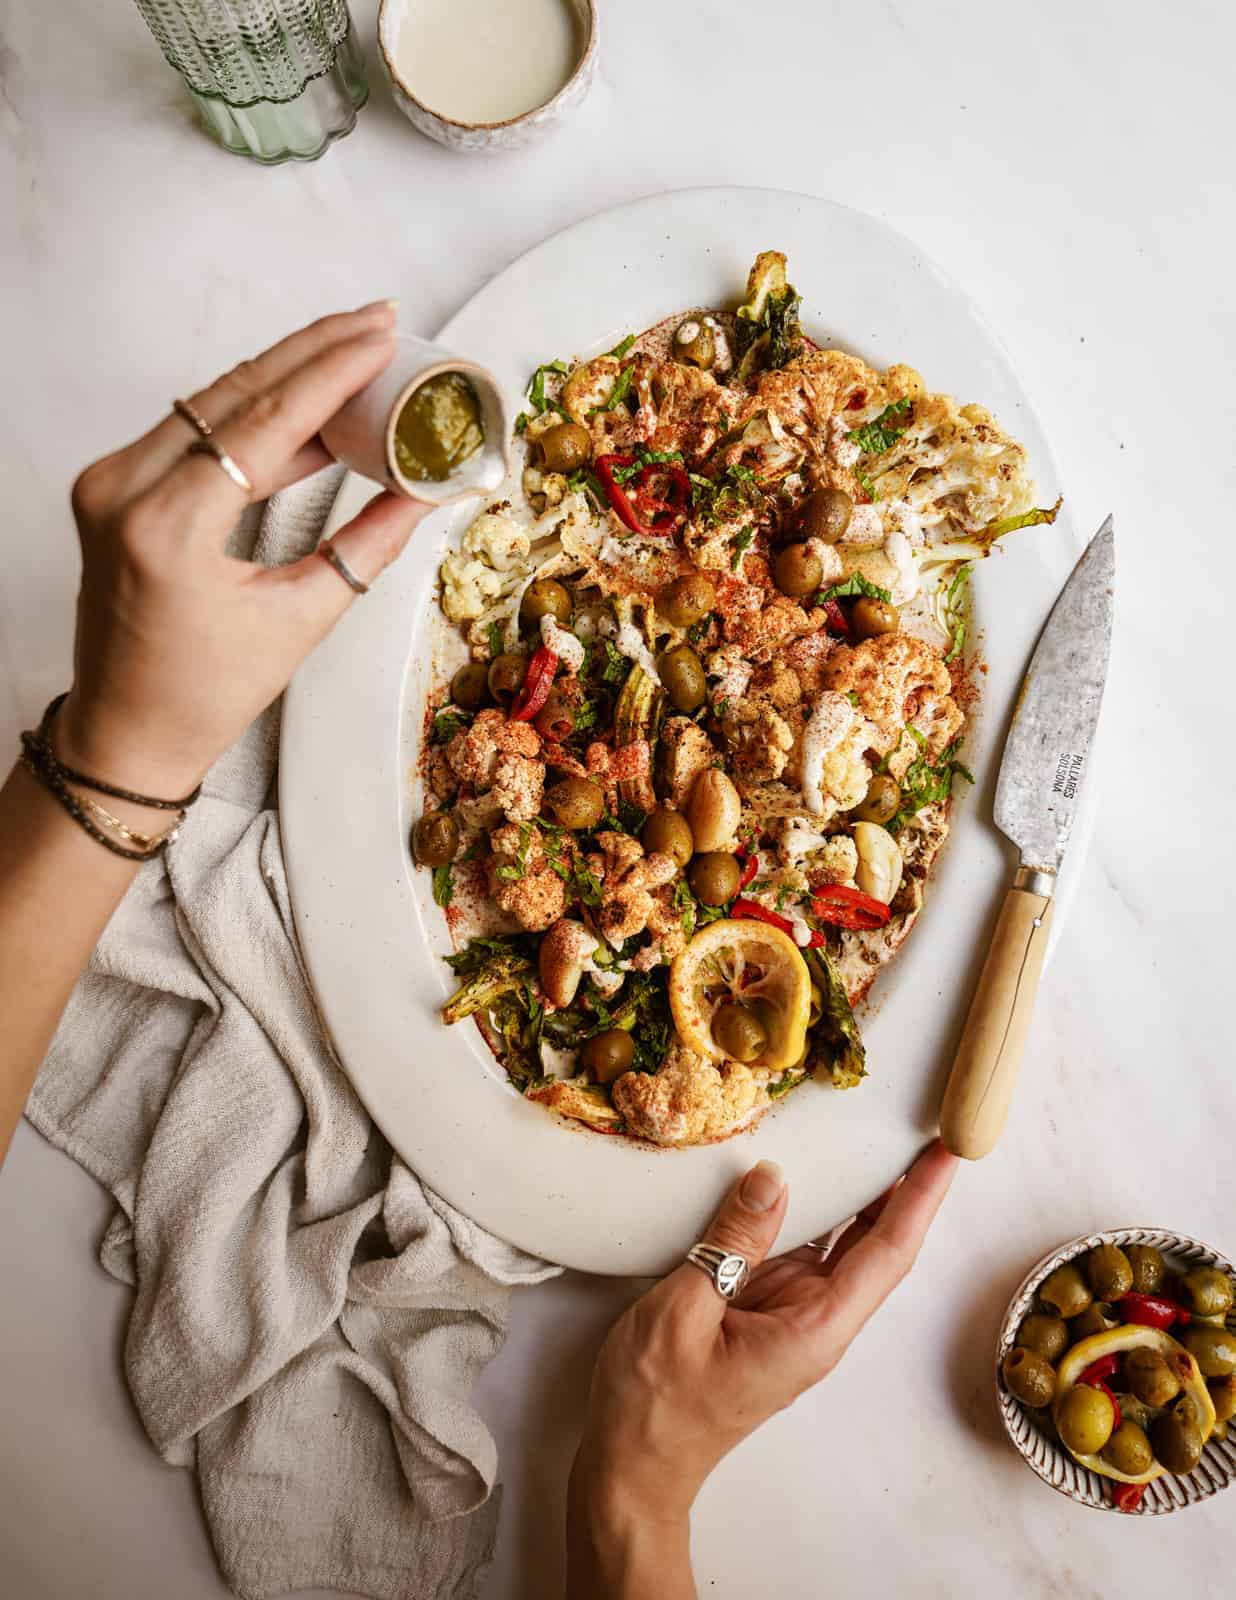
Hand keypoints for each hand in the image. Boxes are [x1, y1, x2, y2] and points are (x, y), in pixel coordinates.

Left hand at [54, 302, 426, 796]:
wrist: (127, 730)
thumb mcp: (300, 619)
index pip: (262, 423)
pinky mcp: (113, 486)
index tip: (380, 337)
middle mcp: (122, 490)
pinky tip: (308, 404)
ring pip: (211, 402)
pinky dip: (252, 414)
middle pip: (232, 393)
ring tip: (354, 351)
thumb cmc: (204, 694)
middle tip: (377, 321)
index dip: (330, 374)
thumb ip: (367, 544)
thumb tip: (427, 492)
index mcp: (166, 528)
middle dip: (311, 352)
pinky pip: (194, 431)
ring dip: (285, 375)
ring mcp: (109, 483)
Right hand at [567, 1142, 956, 1594]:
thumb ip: (734, 1241)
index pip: (887, 1252)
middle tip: (920, 1125)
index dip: (920, 1198)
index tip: (946, 1153)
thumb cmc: (656, 1404)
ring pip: (841, 1245)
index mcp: (814, 1330)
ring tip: (874, 1136)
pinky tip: (808, 1177)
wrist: (633, 1467)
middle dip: (905, 1187)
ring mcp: (794, 1317)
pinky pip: (802, 1252)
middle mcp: (818, 1322)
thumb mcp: (685, 1311)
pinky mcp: (766, 1312)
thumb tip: (773, 1176)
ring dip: (861, 1196)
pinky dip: (813, 1212)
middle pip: (877, 1244)